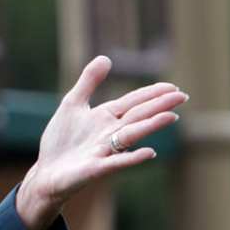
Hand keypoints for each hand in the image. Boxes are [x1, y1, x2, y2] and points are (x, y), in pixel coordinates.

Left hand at [15, 55, 186, 229]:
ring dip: (151, 126)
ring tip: (171, 116)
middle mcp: (111, 133)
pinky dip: (132, 157)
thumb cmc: (61, 141)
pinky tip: (149, 152)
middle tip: (182, 96)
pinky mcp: (96, 168)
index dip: (152, 94)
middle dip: (159, 105)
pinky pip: (117, 162)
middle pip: (138, 116)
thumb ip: (88, 82)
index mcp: (106, 117)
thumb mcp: (72, 104)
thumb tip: (106, 57)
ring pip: (132, 135)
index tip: (173, 87)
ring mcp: (105, 151)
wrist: (47, 171)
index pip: (134, 102)